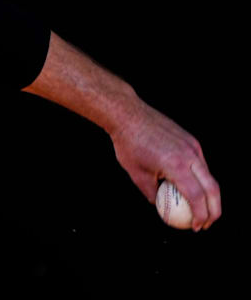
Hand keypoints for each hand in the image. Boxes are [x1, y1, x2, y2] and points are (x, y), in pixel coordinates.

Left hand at [110, 103, 220, 230]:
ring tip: (201, 209)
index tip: (196, 227)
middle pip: (212, 188)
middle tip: (206, 224)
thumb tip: (161, 207)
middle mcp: (190, 155)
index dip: (200, 215)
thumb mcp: (136, 174)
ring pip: (209, 175)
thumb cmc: (128, 145)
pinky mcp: (192, 140)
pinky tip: (191, 188)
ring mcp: (193, 146)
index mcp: (176, 165)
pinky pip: (201, 164)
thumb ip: (152, 193)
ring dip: (209, 195)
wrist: (128, 114)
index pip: (196, 196)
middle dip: (214, 210)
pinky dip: (200, 179)